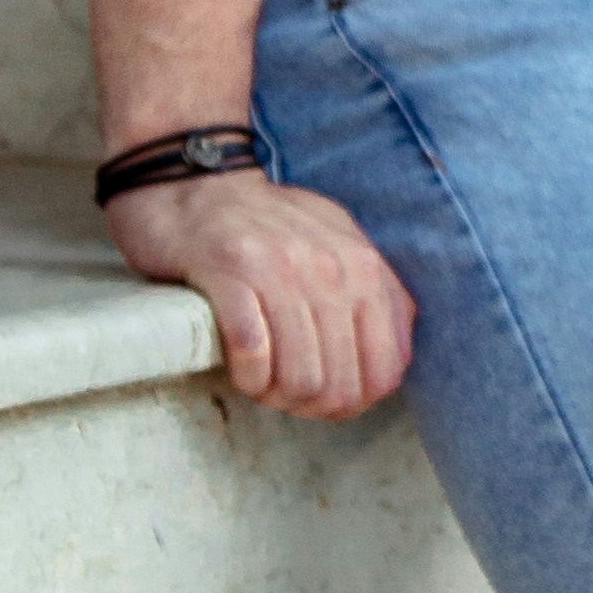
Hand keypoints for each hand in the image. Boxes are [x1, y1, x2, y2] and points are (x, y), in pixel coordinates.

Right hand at [102, 165, 417, 419]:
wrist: (194, 186)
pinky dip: (248, 376)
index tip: (326, 398)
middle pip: (341, 385)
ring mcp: (280, 267)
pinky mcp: (229, 272)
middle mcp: (330, 266)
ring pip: (300, 378)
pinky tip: (241, 369)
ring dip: (277, 395)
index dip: (357, 401)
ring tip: (261, 382)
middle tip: (284, 394)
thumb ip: (378, 295)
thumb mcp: (340, 246)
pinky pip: (253, 352)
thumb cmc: (268, 230)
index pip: (386, 369)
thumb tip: (398, 361)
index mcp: (364, 266)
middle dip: (312, 406)